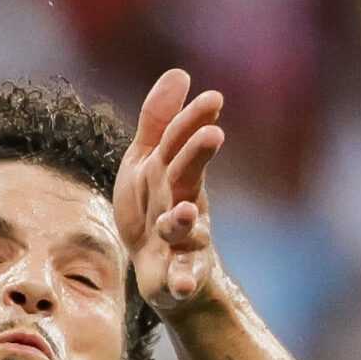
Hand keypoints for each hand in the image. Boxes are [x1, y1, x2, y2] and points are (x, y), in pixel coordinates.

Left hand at [114, 68, 226, 314]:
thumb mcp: (147, 163)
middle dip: (197, 156)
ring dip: (184, 220)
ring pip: (187, 228)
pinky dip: (183, 281)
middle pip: (187, 176)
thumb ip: (158, 122)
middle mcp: (184, 201)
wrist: (160, 270)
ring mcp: (184, 239)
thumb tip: (180, 73)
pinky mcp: (179, 273)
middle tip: (212, 135)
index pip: (180, 141)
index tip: (213, 98)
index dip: (193, 120)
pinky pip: (184, 277)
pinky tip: (181, 286)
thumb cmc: (154, 208)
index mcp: (173, 173)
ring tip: (182, 213)